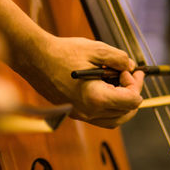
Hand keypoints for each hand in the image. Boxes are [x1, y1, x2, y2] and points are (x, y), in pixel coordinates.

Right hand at [17, 36, 143, 127]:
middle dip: (132, 95)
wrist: (34, 58)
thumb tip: (130, 66)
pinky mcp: (71, 112)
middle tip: (131, 77)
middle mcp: (88, 112)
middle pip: (125, 114)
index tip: (129, 70)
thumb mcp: (97, 50)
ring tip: (119, 84)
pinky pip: (97, 117)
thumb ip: (119, 58)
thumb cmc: (61, 53)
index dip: (135, 84)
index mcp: (97, 98)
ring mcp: (79, 114)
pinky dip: (107, 107)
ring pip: (112, 120)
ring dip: (121, 105)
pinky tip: (104, 89)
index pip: (132, 101)